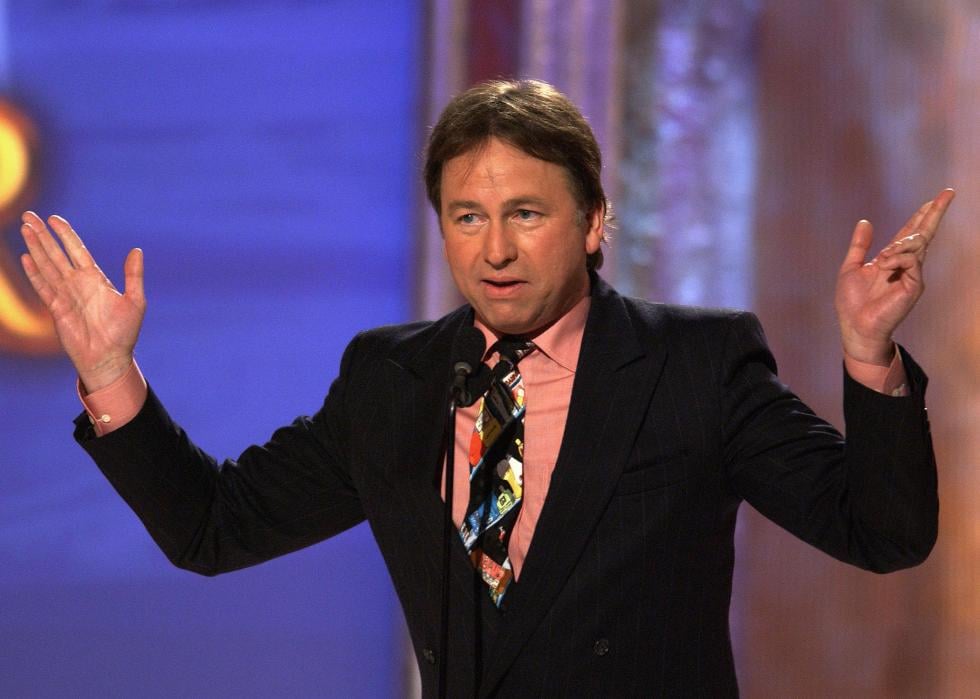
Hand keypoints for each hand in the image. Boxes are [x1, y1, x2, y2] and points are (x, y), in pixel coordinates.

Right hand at [19, 212, 145, 391]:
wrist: (109, 358)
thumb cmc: (124, 332)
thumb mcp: (135, 301)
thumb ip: (133, 275)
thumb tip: (137, 249)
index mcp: (96, 279)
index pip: (77, 250)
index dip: (66, 234)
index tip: (54, 219)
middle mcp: (78, 284)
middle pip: (57, 253)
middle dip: (43, 235)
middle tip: (30, 216)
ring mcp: (65, 295)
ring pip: (47, 266)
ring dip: (36, 248)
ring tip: (25, 229)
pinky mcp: (56, 309)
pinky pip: (42, 287)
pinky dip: (34, 273)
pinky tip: (26, 258)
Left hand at [835, 188, 953, 364]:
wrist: (855, 326)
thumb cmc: (852, 302)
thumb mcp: (851, 267)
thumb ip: (859, 245)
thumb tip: (865, 221)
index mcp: (891, 259)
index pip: (910, 232)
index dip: (921, 215)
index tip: (933, 199)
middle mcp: (905, 265)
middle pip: (924, 233)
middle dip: (934, 212)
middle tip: (947, 193)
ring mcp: (912, 275)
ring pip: (916, 244)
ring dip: (898, 245)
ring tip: (881, 260)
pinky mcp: (915, 285)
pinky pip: (910, 260)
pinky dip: (895, 258)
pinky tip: (884, 267)